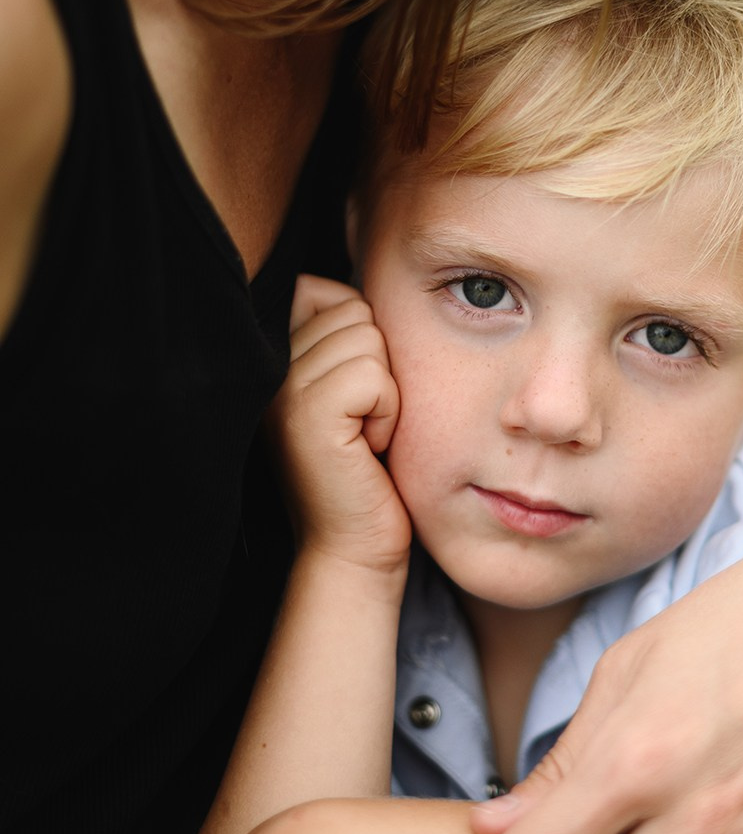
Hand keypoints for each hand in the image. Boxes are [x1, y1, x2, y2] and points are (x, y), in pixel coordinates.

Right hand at [270, 274, 409, 577]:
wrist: (354, 546)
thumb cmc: (364, 467)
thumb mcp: (349, 390)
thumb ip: (343, 337)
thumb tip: (365, 286)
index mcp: (268, 354)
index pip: (325, 290)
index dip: (359, 336)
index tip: (350, 396)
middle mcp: (264, 367)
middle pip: (354, 311)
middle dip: (377, 365)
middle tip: (359, 421)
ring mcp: (280, 390)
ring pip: (368, 339)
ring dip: (386, 391)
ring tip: (362, 434)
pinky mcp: (306, 417)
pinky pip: (374, 375)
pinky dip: (388, 411)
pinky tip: (368, 447)